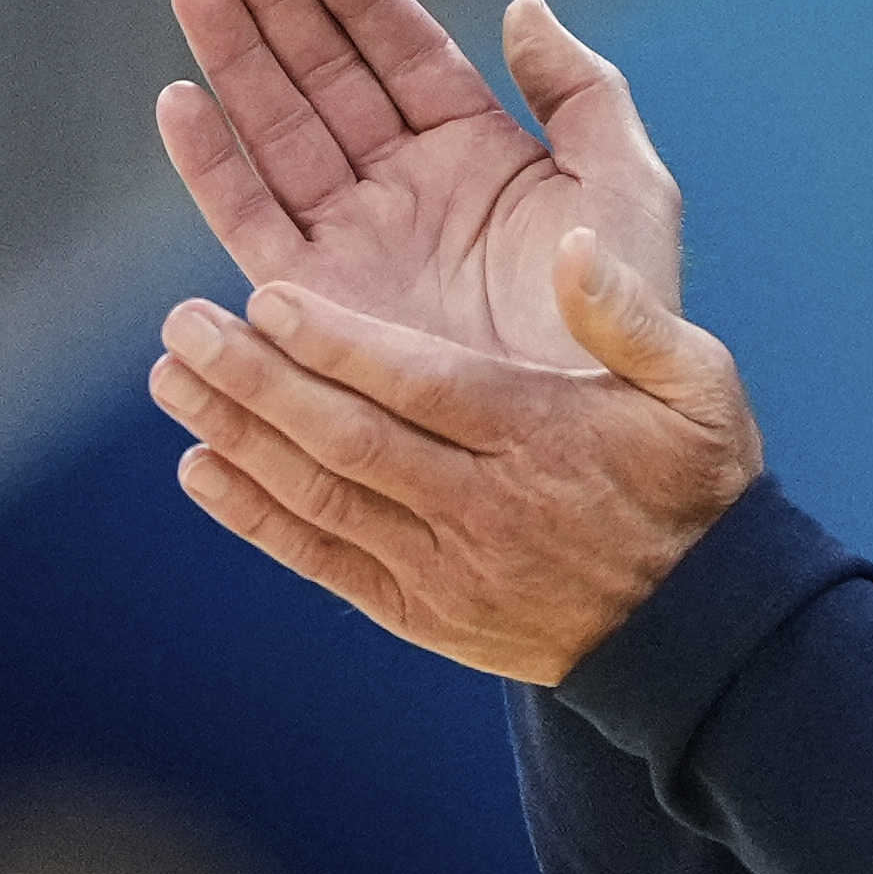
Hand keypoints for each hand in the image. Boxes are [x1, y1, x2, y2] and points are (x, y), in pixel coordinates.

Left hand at [146, 232, 762, 685]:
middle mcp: (479, 505)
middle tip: (185, 324)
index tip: (268, 295)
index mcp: (540, 435)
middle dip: (257, 381)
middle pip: (348, 439)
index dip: (338, 344)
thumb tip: (574, 243)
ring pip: (321, 496)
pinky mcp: (420, 612)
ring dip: (239, 436)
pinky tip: (201, 469)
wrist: (696, 630)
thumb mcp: (698, 384)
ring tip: (174, 378)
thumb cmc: (694, 484)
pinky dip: (256, 518)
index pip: (419, 385)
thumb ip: (630, 312)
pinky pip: (323, 560)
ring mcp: (443, 566)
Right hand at [157, 0, 683, 367]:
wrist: (592, 435)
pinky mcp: (313, 305)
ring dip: (235, 58)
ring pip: (279, 131)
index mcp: (480, 152)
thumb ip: (582, 93)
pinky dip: (211, 163)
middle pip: (327, 76)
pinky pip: (251, 221)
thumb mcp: (628, 186)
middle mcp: (407, 189)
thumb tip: (522, 8)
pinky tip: (179, 98)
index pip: (406, 51)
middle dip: (281, 3)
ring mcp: (356, 243)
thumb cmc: (626, 316)